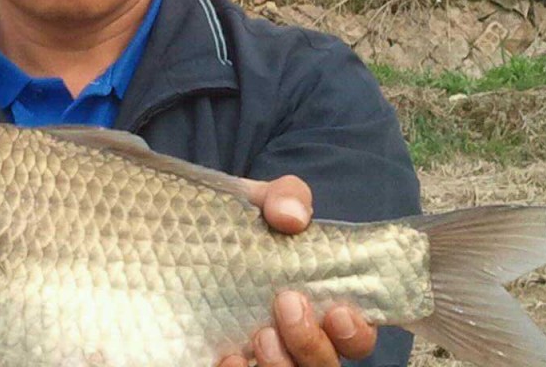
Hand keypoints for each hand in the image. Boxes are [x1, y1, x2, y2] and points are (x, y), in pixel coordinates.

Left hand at [216, 175, 377, 366]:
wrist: (189, 231)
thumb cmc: (244, 222)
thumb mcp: (265, 200)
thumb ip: (287, 197)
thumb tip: (292, 217)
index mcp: (321, 303)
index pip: (356, 337)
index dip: (356, 333)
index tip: (338, 311)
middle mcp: (298, 338)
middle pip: (326, 366)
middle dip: (313, 343)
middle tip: (287, 303)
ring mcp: (266, 354)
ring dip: (282, 365)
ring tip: (260, 335)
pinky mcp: (232, 360)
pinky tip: (229, 357)